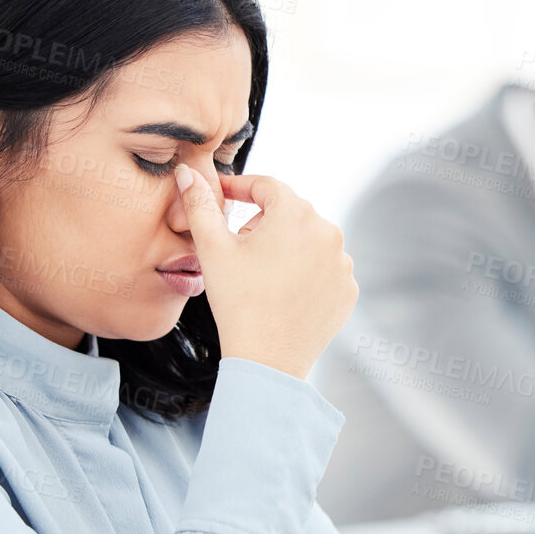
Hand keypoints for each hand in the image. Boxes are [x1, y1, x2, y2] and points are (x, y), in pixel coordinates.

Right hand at [178, 164, 357, 380]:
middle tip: (238, 246)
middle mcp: (328, 232)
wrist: (268, 360)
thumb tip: (187, 173)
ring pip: (307, 241)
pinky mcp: (347, 288)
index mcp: (297, 214)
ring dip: (285, 247)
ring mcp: (342, 262)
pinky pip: (323, 268)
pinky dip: (304, 272)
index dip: (241, 188)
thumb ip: (199, 204)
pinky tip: (283, 291)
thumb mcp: (212, 249)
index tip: (225, 195)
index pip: (266, 186)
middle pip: (289, 213)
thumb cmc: (238, 303)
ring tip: (261, 274)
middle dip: (262, 222)